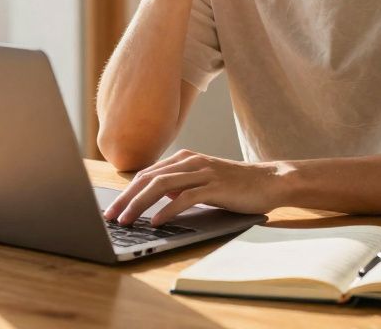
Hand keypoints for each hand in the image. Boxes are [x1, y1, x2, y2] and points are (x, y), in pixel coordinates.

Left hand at [102, 149, 290, 226]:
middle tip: (111, 217)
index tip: (111, 208)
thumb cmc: (235, 185)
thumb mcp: (202, 182)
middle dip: (126, 199)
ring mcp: (203, 172)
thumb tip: (156, 198)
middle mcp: (190, 161)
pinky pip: (185, 197)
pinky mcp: (215, 186)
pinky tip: (156, 222)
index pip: (146, 174)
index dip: (126, 192)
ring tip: (127, 220)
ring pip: (161, 186)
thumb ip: (180, 186)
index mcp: (184, 159)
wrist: (269, 181)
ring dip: (140, 204)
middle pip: (148, 178)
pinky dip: (167, 210)